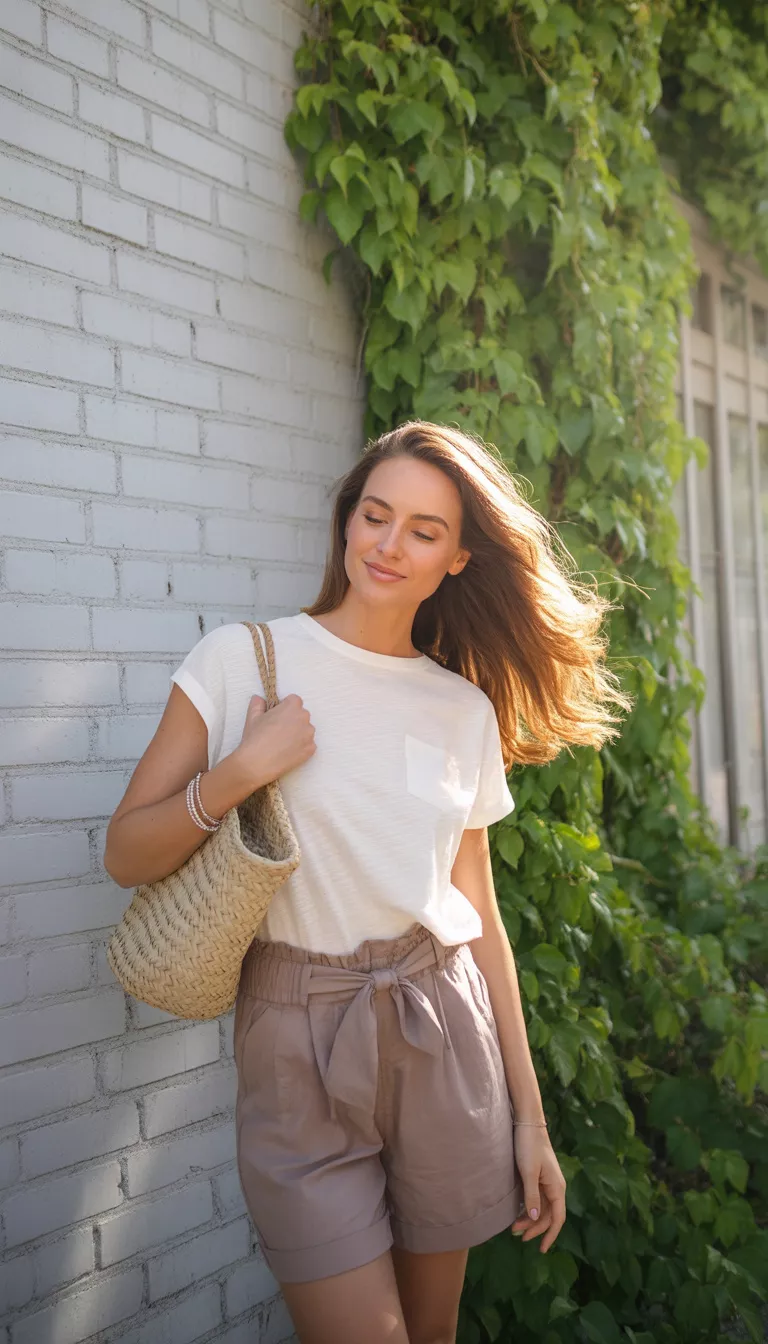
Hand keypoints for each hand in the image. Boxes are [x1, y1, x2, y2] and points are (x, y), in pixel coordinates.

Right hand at [235, 693, 315, 789]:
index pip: (294, 701)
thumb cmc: (255, 738)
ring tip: (282, 743)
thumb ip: (257, 703)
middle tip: (279, 731)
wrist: (258, 763)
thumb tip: (259, 699)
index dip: (285, 708)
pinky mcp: (311, 749)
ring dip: (298, 733)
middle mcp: (304, 717)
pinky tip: (288, 751)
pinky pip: (308, 744)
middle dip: (293, 720)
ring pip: (306, 730)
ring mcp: (309, 734)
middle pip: (301, 715)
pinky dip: (301, 747)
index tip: (277, 716)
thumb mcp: (252, 716)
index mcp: (292, 706)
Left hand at [510, 1125, 565, 1252]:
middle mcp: (555, 1187)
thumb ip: (532, 1196)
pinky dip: (529, 1208)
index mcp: (556, 1187)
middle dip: (535, 1228)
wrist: (527, 1123)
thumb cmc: (528, 1146)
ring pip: (542, 1208)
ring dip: (530, 1219)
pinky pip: (537, 1199)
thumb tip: (534, 1219)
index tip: (541, 1249)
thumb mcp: (528, 1172)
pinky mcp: (539, 1176)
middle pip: (548, 1215)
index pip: (557, 1218)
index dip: (550, 1235)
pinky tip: (519, 1212)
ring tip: (514, 1227)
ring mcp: (547, 1181)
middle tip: (517, 1236)